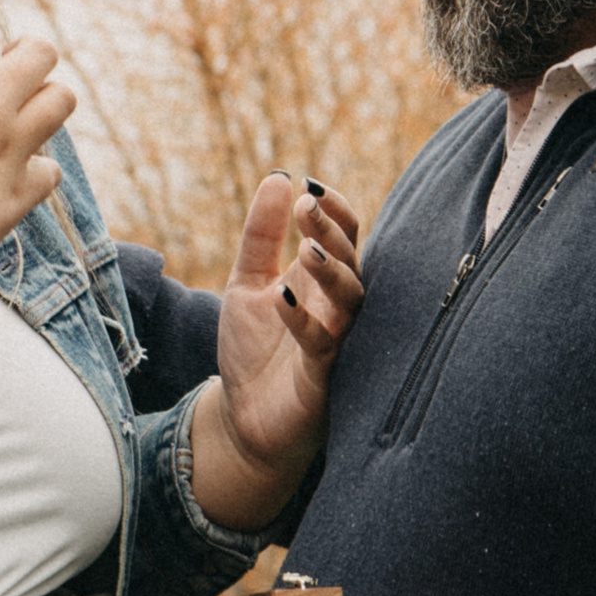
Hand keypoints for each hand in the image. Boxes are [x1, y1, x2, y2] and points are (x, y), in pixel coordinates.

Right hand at [0, 9, 73, 370]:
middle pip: (41, 52)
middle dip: (29, 54)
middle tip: (13, 69)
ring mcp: (11, 148)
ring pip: (62, 100)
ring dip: (46, 102)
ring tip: (25, 114)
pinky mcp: (21, 192)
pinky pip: (50, 169)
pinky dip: (35, 170)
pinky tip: (15, 175)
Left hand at [187, 174, 363, 533]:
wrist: (244, 419)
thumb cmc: (254, 351)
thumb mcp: (247, 283)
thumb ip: (261, 235)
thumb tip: (278, 177)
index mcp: (323, 280)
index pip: (345, 235)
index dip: (333, 209)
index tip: (307, 184)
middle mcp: (338, 307)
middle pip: (352, 260)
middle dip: (332, 232)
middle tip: (306, 206)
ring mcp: (336, 340)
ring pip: (352, 299)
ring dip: (331, 271)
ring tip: (307, 248)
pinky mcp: (324, 375)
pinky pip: (323, 342)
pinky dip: (304, 319)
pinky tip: (281, 297)